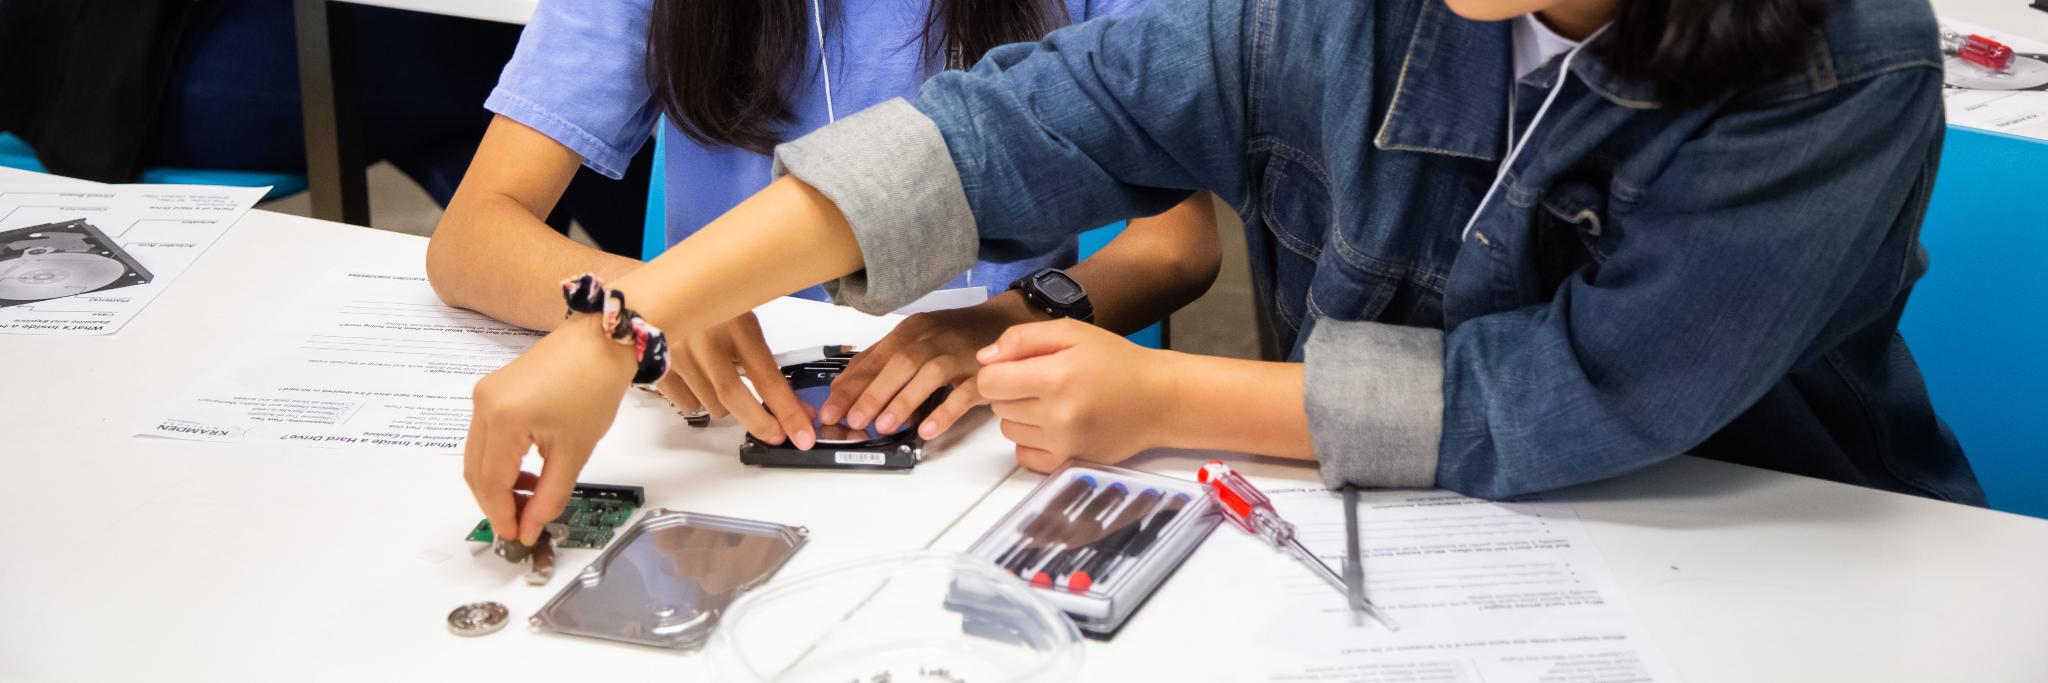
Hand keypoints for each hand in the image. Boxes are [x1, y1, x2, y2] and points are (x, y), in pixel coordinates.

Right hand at [465, 316, 635, 544]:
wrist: (602, 341)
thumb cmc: (595, 387)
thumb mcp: (575, 450)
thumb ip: (550, 494)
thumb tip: (530, 527)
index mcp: (503, 419)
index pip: (491, 482)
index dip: (502, 515)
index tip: (518, 537)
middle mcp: (483, 405)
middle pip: (476, 472)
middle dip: (496, 503)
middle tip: (523, 524)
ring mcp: (484, 395)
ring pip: (477, 457)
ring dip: (499, 483)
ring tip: (532, 498)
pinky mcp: (492, 391)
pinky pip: (486, 437)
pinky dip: (501, 461)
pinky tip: (528, 472)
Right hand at [648, 312, 815, 448]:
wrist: (659, 292)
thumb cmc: (712, 306)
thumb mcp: (743, 320)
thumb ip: (763, 361)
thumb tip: (792, 404)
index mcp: (735, 322)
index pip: (767, 377)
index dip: (787, 411)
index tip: (802, 433)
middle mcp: (703, 338)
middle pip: (733, 397)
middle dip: (761, 423)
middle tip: (778, 434)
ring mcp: (676, 354)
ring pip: (712, 405)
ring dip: (728, 405)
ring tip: (725, 378)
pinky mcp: (657, 367)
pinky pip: (688, 404)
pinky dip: (701, 401)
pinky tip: (701, 378)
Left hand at [820, 293, 1040, 438]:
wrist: (1007, 320)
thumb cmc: (957, 335)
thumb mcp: (915, 339)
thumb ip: (881, 361)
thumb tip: (843, 386)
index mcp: (911, 330)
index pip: (875, 358)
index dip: (851, 385)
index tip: (831, 410)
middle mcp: (933, 338)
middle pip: (899, 363)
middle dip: (873, 393)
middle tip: (853, 421)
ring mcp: (960, 353)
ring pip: (929, 374)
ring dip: (904, 400)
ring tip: (884, 426)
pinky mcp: (984, 372)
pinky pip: (964, 391)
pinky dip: (945, 411)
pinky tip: (928, 429)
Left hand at [975, 319, 1179, 471]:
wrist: (1159, 399)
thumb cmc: (1117, 362)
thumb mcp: (1072, 333)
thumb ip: (1022, 339)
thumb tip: (984, 358)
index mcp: (1056, 376)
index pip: (988, 382)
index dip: (997, 371)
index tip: (1016, 367)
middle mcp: (1057, 414)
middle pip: (997, 405)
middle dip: (1012, 390)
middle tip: (1044, 381)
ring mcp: (1063, 443)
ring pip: (1008, 430)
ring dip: (1021, 415)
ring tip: (1053, 402)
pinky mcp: (1068, 462)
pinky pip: (1023, 455)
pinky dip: (1031, 440)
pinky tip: (1053, 425)